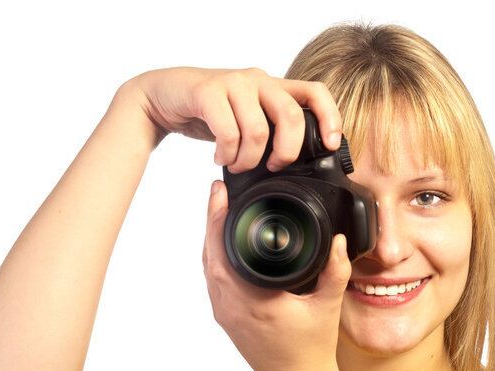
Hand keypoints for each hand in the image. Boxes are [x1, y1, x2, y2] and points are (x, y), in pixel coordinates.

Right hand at [126, 67, 341, 172]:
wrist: (163, 96)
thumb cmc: (209, 112)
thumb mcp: (246, 120)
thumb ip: (269, 132)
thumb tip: (292, 164)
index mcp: (273, 87)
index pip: (315, 93)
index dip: (330, 118)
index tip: (331, 146)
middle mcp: (258, 80)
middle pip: (292, 117)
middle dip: (286, 152)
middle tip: (272, 167)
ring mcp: (234, 83)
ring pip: (258, 130)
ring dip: (248, 159)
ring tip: (237, 165)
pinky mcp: (209, 91)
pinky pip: (228, 132)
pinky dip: (226, 154)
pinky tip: (219, 157)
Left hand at [202, 180, 349, 370]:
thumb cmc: (310, 350)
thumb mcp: (327, 307)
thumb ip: (335, 272)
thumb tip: (339, 242)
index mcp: (251, 301)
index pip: (222, 253)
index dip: (216, 220)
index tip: (218, 194)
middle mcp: (230, 307)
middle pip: (208, 255)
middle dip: (210, 221)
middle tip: (218, 194)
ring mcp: (224, 313)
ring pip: (208, 268)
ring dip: (211, 238)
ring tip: (221, 211)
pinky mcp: (226, 316)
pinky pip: (213, 280)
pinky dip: (215, 256)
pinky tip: (225, 243)